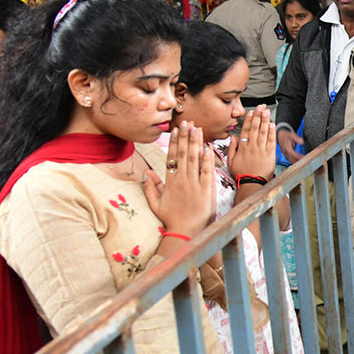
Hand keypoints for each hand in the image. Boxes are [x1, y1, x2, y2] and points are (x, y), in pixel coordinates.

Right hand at [144, 120, 215, 235]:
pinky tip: (208, 147)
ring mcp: (195, 184)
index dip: (174, 142)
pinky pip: (207, 171)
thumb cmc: (172, 219)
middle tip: (187, 122)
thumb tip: (145, 173)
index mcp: (170, 182)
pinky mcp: (207, 190)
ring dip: (196, 143)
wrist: (186, 232)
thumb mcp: (156, 204)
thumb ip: (150, 187)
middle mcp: (182, 180)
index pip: (172, 157)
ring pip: (195, 159)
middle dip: (185, 137)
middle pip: (183, 154)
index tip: (175, 130)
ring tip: (197, 129)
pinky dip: (207, 159)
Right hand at [228, 106, 277, 178]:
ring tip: (266, 111)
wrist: (252, 184)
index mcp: (243, 148)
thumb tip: (233, 137)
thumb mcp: (231, 162)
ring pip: (263, 133)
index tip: (251, 112)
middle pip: (256, 128)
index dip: (249, 120)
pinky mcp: (269, 155)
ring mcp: (261, 151)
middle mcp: (252, 147)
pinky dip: (271, 133)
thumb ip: (231, 149)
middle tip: (261, 106)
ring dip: (265, 121)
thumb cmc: (242, 173)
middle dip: (258, 116)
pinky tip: (272, 125)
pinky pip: (271, 142)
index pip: (246, 131)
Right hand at [277, 123, 304, 161]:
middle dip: (298, 161)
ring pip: (290, 161)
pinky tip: (299, 163)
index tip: (302, 157)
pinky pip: (290, 160)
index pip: (292, 153)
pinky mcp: (286, 155)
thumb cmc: (286, 135)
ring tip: (303, 163)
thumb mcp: (291, 134)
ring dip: (296, 163)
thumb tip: (302, 142)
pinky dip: (294, 162)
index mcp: (286, 147)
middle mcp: (285, 152)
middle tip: (305, 162)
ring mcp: (285, 154)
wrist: (280, 136)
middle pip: (291, 159)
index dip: (297, 156)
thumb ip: (296, 138)